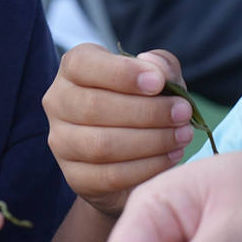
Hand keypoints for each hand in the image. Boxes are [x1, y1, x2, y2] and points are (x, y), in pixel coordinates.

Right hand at [44, 45, 194, 219]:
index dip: (121, 73)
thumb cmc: (143, 104)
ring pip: (101, 145)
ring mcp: (62, 143)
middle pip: (94, 107)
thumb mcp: (158, 78)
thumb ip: (161, 65)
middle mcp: (58, 102)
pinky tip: (171, 157)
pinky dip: (146, 167)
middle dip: (147, 111)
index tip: (157, 82)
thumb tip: (155, 68)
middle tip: (183, 113)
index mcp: (73, 68)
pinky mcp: (75, 177)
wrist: (130, 154)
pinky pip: (109, 176)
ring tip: (182, 136)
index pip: (84, 64)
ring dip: (150, 141)